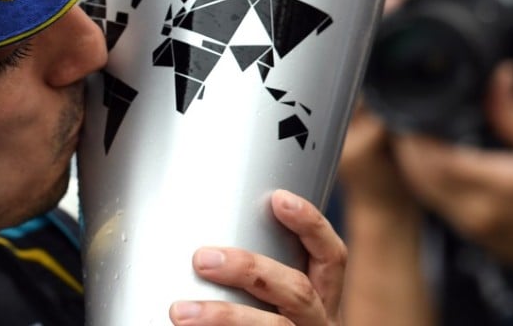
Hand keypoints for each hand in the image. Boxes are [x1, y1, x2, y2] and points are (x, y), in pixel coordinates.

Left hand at [168, 190, 344, 324]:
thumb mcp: (272, 294)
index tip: (278, 198)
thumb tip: (196, 239)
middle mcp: (319, 321)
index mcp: (323, 296)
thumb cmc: (261, 313)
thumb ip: (252, 270)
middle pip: (298, 289)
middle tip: (201, 259)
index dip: (310, 225)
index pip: (331, 256)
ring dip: (225, 316)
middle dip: (248, 268)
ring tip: (181, 312)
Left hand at [392, 61, 512, 279]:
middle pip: (420, 174)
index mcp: (502, 187)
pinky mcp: (476, 236)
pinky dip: (425, 179)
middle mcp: (481, 212)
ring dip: (412, 162)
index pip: (434, 159)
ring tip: (414, 132)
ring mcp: (477, 228)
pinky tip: (431, 158)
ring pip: (423, 191)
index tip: (410, 111)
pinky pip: (436, 203)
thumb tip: (499, 75)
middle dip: (407, 145)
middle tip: (406, 116)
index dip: (414, 135)